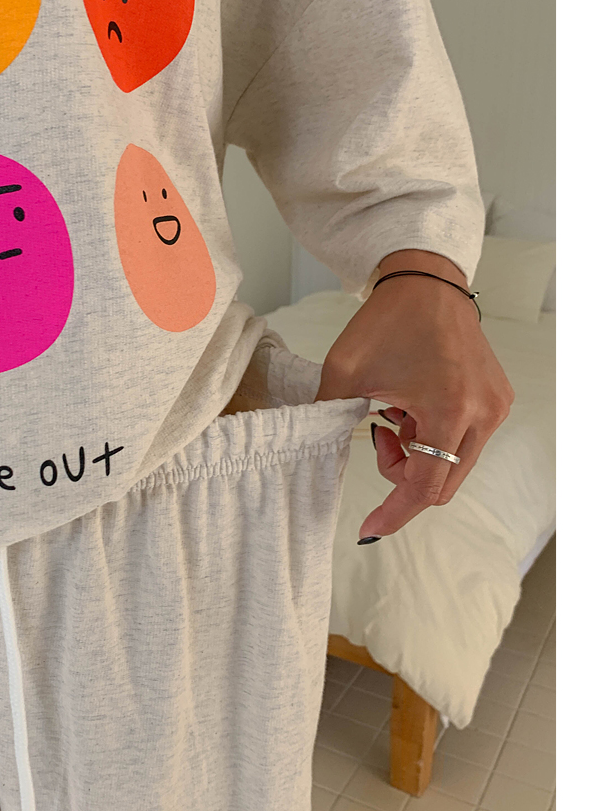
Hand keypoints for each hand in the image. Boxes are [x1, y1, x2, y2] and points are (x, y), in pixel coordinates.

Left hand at [314, 249, 514, 539]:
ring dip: (418, 455)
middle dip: (403, 477)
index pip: (424, 486)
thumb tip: (314, 458)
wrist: (426, 283)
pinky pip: (464, 443)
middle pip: (443, 484)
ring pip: (453, 466)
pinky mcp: (497, 401)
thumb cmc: (387, 322)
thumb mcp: (344, 373)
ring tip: (393, 414)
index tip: (368, 528)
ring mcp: (495, 408)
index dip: (394, 512)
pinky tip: (413, 406)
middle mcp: (483, 414)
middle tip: (376, 439)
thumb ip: (328, 420)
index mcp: (450, 409)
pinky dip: (434, 438)